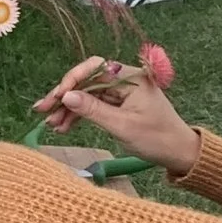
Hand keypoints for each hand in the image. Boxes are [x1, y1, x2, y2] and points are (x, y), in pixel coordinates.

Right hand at [34, 58, 199, 174]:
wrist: (179, 153)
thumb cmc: (157, 138)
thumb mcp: (122, 126)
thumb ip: (93, 110)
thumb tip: (66, 96)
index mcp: (131, 77)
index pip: (94, 68)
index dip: (72, 80)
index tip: (57, 97)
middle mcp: (125, 80)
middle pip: (87, 81)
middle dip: (65, 96)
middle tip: (42, 110)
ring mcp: (121, 93)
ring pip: (87, 95)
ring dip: (69, 109)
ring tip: (51, 125)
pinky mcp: (119, 105)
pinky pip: (94, 106)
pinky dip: (80, 115)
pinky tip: (65, 127)